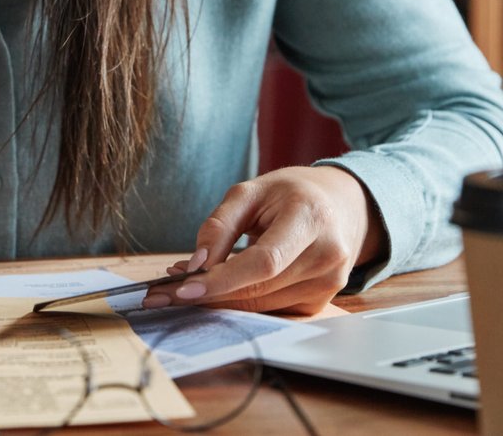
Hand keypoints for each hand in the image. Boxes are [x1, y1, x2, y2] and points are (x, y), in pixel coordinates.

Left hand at [148, 166, 387, 314]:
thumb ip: (219, 226)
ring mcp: (328, 285)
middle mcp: (327, 256)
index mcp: (311, 218)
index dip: (222, 280)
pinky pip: (269, 311)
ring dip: (218, 302)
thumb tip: (194, 266)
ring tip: (182, 287)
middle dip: (207, 294)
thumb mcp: (250, 191)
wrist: (341, 206)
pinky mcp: (320, 303)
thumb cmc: (291, 193)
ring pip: (261, 307)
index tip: (182, 289)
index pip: (264, 262)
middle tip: (161, 294)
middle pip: (259, 289)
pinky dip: (239, 304)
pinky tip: (216, 290)